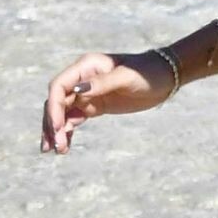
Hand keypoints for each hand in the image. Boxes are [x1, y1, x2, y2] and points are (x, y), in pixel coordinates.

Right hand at [40, 50, 173, 152]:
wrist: (165, 77)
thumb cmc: (147, 72)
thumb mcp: (126, 78)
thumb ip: (102, 84)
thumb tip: (77, 91)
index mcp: (86, 67)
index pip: (59, 87)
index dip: (54, 108)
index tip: (58, 128)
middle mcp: (82, 79)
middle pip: (57, 101)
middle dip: (53, 123)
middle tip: (56, 147)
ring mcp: (87, 93)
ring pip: (63, 112)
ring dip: (57, 130)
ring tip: (57, 151)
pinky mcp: (95, 105)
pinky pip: (74, 118)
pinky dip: (68, 131)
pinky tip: (65, 146)